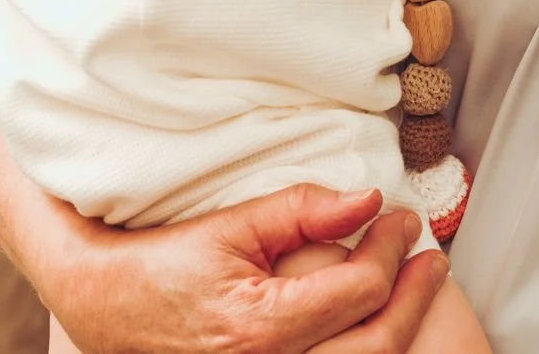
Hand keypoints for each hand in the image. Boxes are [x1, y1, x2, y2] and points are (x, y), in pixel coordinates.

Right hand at [46, 184, 444, 353]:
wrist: (108, 306)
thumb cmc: (163, 265)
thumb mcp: (231, 225)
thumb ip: (302, 210)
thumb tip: (368, 200)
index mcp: (261, 328)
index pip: (360, 291)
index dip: (391, 250)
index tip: (399, 218)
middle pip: (377, 344)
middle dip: (414, 297)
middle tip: (430, 257)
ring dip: (398, 327)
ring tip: (415, 286)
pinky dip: (365, 348)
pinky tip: (378, 320)